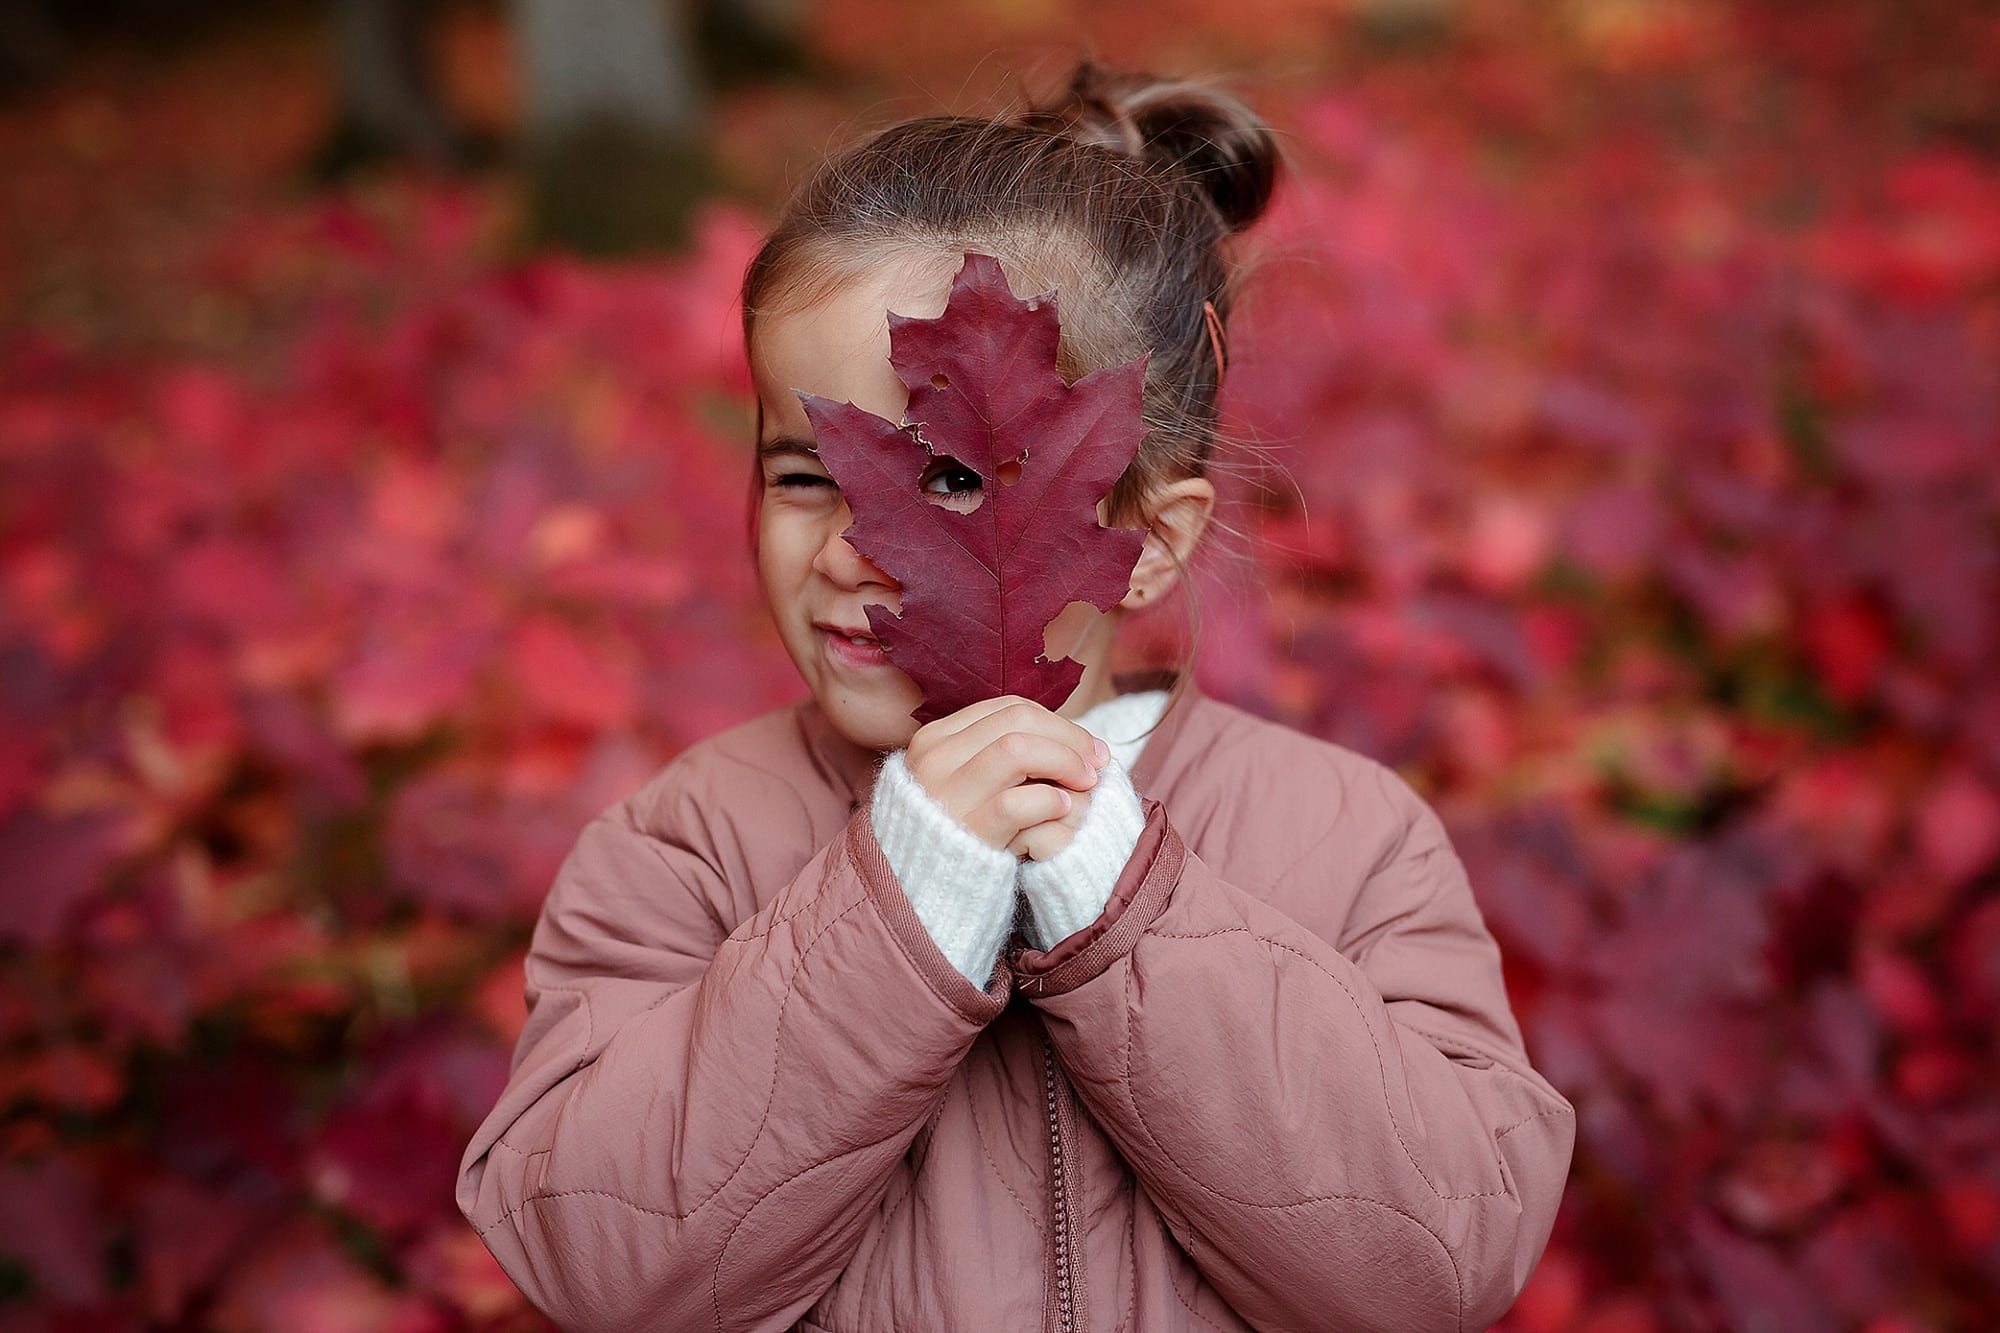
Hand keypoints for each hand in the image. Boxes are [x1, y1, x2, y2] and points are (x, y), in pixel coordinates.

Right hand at [904, 696, 1108, 854]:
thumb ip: (1001, 756)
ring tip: (1086, 782)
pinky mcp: (966, 832)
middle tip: (1097, 761)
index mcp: (935, 740)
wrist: (923, 893)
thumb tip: (1072, 738)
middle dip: (1068, 736)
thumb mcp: (965, 784)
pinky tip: (1064, 808)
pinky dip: (1048, 799)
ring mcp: (946, 796)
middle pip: (1017, 722)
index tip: (1087, 745)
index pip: (1008, 710)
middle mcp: (935, 761)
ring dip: (1063, 760)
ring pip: (1016, 749)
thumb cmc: (959, 834)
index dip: (1056, 722)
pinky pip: (1017, 802)